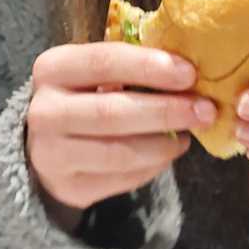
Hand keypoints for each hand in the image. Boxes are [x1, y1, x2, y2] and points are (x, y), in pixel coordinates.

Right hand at [27, 42, 217, 216]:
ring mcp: (52, 154)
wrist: (47, 142)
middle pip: (112, 112)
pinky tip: (168, 152)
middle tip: (204, 110)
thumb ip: (132, 66)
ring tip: (190, 135)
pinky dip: (154, 166)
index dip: (149, 67)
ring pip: (119, 152)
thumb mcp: (95, 71)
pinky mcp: (69, 187)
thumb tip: (189, 71)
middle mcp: (44, 111)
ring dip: (164, 144)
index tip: (189, 73)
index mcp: (53, 68)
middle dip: (165, 111)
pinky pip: (122, 179)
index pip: (103, 62)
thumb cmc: (85, 94)